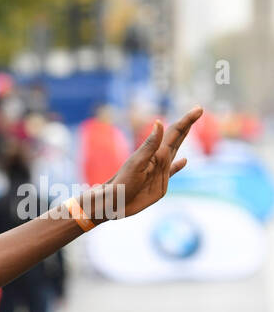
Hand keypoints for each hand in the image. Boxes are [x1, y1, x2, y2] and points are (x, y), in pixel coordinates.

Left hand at [96, 106, 201, 220]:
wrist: (113, 203)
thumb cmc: (122, 184)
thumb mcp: (137, 163)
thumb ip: (150, 145)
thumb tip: (159, 122)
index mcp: (156, 153)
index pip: (174, 133)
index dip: (187, 121)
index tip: (199, 109)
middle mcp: (159, 160)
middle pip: (176, 138)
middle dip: (187, 124)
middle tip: (198, 110)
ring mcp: (159, 171)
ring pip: (175, 151)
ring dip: (182, 139)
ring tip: (189, 128)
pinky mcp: (159, 184)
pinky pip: (172, 171)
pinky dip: (179, 165)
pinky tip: (185, 160)